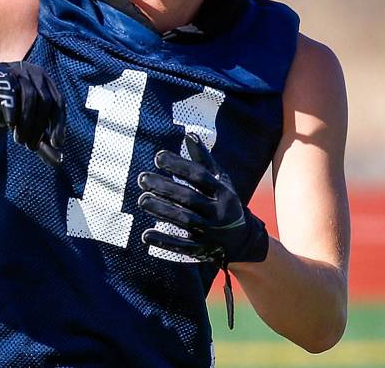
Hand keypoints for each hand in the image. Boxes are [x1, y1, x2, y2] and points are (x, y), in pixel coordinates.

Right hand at [0, 38, 64, 165]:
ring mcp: (16, 69)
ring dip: (26, 122)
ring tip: (18, 139)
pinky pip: (10, 89)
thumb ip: (39, 139)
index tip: (56, 144)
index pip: (58, 103)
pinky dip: (12, 108)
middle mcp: (33, 71)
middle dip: (39, 127)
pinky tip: (9, 124)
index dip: (58, 124)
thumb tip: (58, 161)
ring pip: (31, 96)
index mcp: (42, 81)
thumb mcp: (20, 126)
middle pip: (46, 101)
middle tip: (29, 145)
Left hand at [138, 132, 267, 264]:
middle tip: (142, 178)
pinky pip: (182, 246)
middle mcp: (218, 212)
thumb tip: (189, 134)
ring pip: (184, 220)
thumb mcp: (221, 181)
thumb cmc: (225, 202)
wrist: (243, 241)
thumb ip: (204, 160)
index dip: (179, 165)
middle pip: (189, 198)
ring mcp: (211, 233)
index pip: (200, 176)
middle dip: (165, 188)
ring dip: (162, 210)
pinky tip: (146, 234)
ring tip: (142, 199)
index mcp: (223, 192)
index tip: (158, 157)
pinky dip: (164, 241)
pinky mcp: (202, 250)